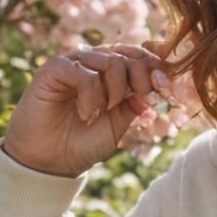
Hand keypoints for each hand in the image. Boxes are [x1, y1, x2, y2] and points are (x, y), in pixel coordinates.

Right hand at [1, 40, 176, 177]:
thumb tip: (158, 84)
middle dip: (142, 77)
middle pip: (129, 54)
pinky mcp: (53, 70)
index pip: (139, 55)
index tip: (166, 86)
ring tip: (105, 112)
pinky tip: (87, 114)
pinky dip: (92, 95)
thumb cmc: (83, 143)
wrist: (50, 162)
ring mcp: (73, 64)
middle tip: (140, 99)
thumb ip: (136, 102)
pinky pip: (84, 72)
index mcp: (111, 73)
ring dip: (117, 90)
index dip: (157, 66)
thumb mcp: (119, 124)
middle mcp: (93, 63)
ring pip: (110, 60)